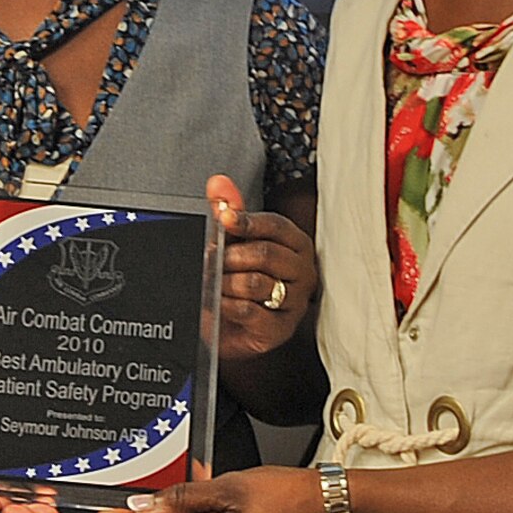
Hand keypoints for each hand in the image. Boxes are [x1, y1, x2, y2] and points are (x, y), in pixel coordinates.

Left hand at [209, 175, 316, 364]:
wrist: (229, 327)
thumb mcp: (233, 242)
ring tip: (214, 283)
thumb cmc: (238, 280)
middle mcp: (301, 272)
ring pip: (256, 283)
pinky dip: (227, 305)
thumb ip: (228, 211)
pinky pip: (250, 312)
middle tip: (211, 259)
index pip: (276, 226)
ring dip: (225, 282)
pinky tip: (220, 302)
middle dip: (230, 256)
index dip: (248, 221)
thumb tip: (218, 183)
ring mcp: (294, 302)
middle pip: (266, 254)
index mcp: (294, 244)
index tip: (225, 218)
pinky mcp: (279, 329)